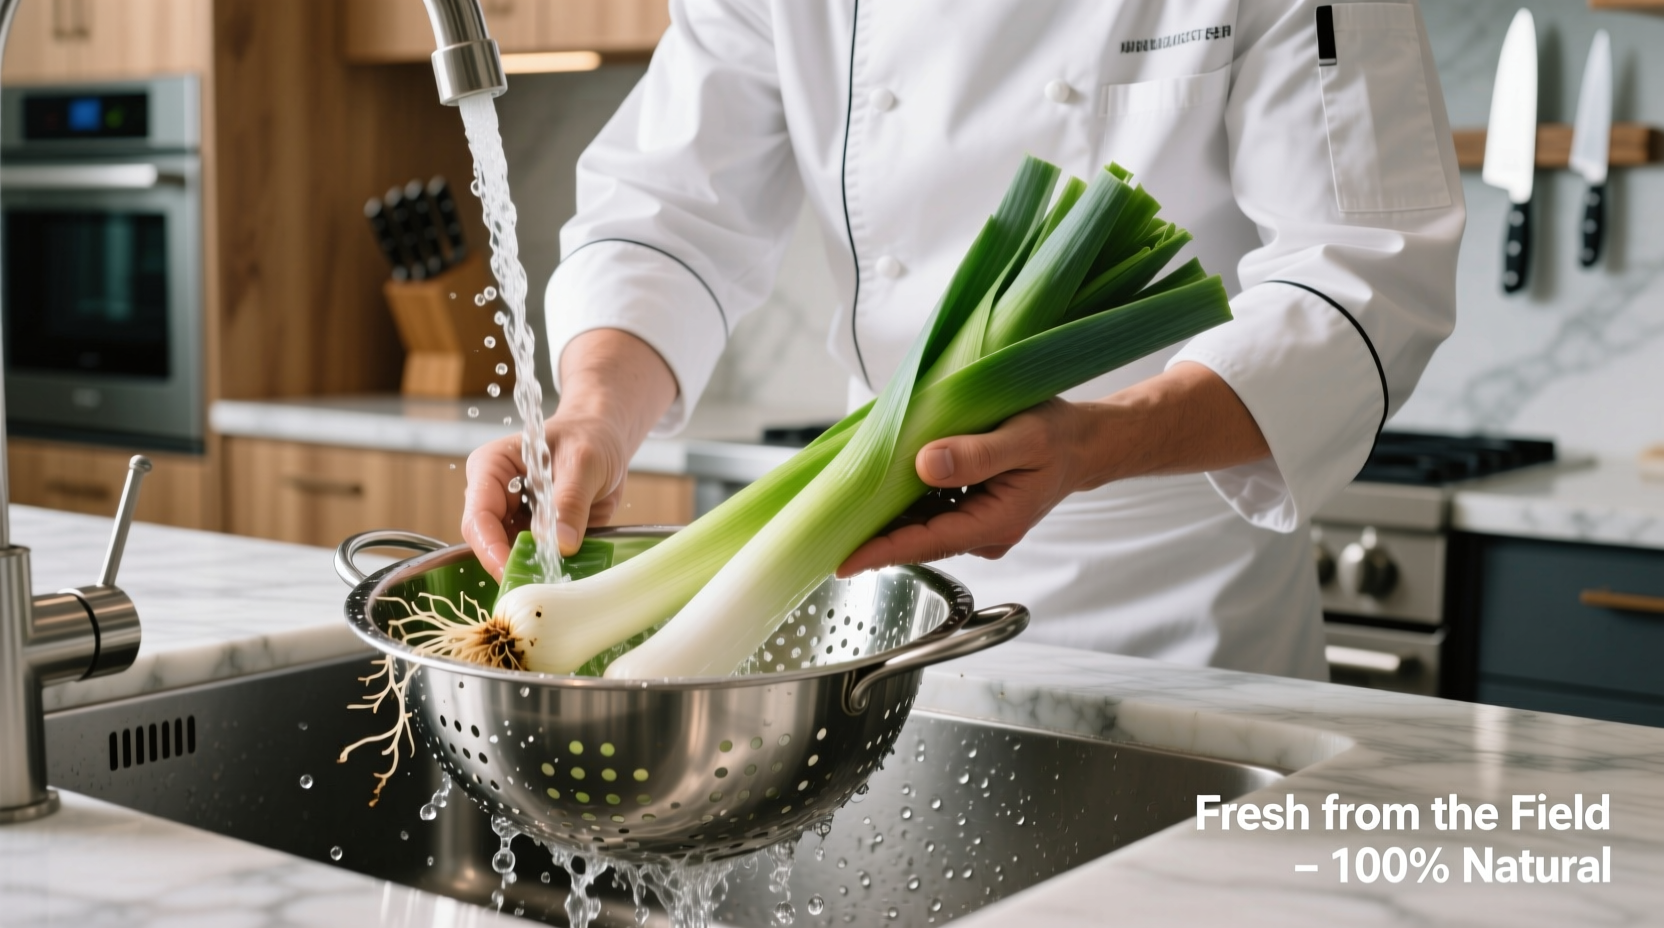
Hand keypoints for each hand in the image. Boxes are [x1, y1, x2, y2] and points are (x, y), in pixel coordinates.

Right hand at [461, 412, 634, 578]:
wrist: (607, 440)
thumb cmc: (589, 437)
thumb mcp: (583, 462)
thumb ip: (569, 501)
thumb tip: (560, 544)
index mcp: (491, 468)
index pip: (478, 516)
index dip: (491, 548)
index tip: (510, 570)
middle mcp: (496, 497)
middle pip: (489, 542)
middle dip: (511, 564)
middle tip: (536, 589)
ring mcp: (514, 518)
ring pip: (511, 556)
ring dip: (532, 571)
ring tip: (554, 584)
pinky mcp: (535, 535)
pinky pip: (536, 560)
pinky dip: (549, 570)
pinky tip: (566, 576)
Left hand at [837, 398, 1089, 576]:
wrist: (1085, 444)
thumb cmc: (1059, 438)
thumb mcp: (1024, 436)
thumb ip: (976, 454)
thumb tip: (925, 464)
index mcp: (996, 522)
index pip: (928, 543)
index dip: (883, 552)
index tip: (842, 560)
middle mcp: (984, 534)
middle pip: (918, 538)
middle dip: (874, 535)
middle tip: (826, 524)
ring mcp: (977, 526)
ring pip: (922, 525)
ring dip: (888, 516)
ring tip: (844, 501)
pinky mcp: (971, 512)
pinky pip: (931, 511)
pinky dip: (906, 501)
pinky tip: (883, 484)